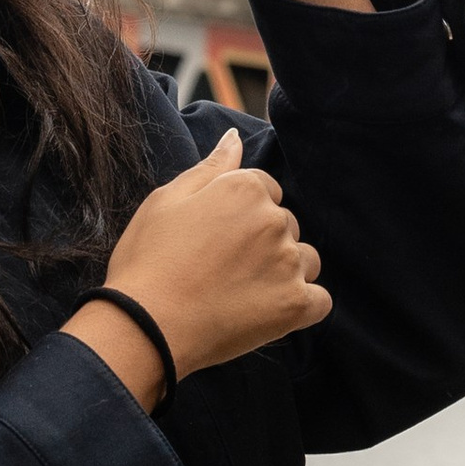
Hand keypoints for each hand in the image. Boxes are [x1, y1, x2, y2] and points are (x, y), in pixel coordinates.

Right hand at [74, 129, 332, 391]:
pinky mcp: (295, 305)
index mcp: (244, 188)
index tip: (217, 239)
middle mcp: (274, 220)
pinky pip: (319, 301)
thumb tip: (235, 138)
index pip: (266, 190)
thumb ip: (210, 168)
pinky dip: (302, 306)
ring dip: (285, 272)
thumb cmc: (148, 261)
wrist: (144, 327)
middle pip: (286, 224)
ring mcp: (288, 263)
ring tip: (244, 292)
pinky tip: (269, 312)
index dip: (241, 215)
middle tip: (223, 268)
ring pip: (305, 261)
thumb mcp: (166, 200)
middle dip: (264, 242)